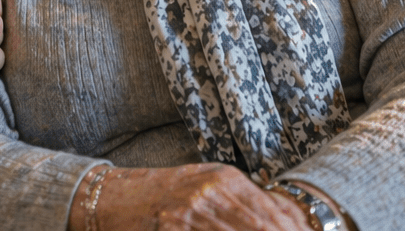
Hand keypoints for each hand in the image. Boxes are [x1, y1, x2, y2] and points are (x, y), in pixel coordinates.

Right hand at [73, 165, 309, 230]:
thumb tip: (290, 219)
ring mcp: (191, 211)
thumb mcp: (207, 186)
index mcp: (225, 177)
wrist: (114, 198)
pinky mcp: (173, 228)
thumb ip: (246, 200)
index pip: (274, 213)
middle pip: (262, 228)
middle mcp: (211, 190)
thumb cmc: (165, 195)